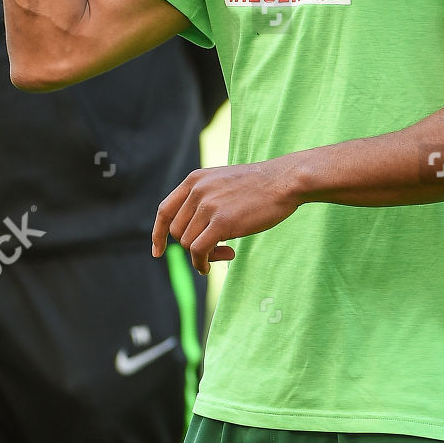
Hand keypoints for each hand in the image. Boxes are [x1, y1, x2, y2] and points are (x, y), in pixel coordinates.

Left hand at [152, 159, 301, 274]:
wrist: (285, 181)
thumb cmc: (260, 186)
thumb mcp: (223, 183)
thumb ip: (204, 199)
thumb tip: (191, 232)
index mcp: (194, 180)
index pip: (164, 210)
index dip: (159, 233)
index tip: (158, 251)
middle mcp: (196, 191)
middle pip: (178, 232)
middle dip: (192, 246)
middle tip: (214, 251)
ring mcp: (208, 206)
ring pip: (188, 244)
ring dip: (204, 255)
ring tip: (226, 251)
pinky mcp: (221, 222)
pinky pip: (199, 251)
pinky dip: (203, 262)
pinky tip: (223, 259)